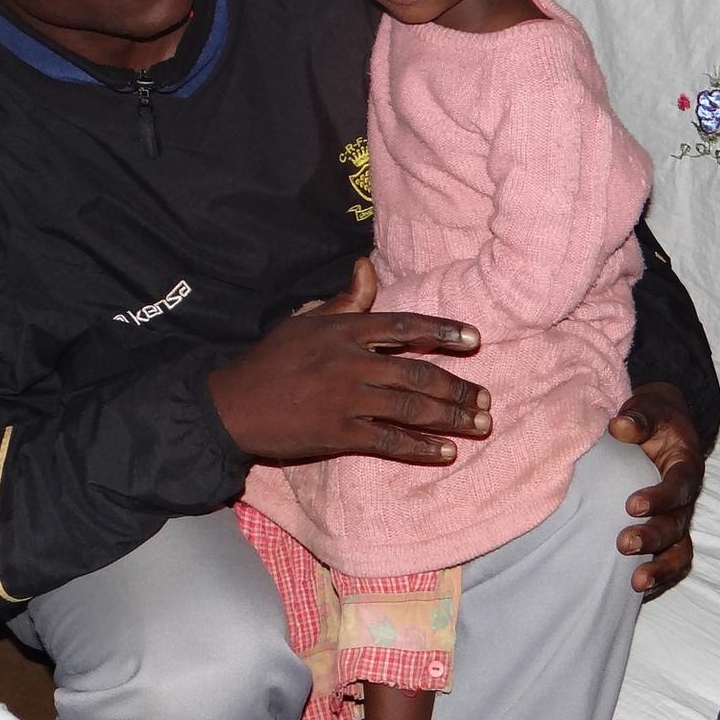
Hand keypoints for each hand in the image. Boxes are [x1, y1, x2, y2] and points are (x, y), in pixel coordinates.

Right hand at [210, 260, 490, 463]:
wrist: (232, 405)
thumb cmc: (271, 359)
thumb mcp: (306, 319)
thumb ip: (345, 299)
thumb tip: (367, 266)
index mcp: (345, 330)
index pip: (405, 327)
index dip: (443, 332)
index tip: (474, 340)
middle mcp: (352, 362)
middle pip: (418, 373)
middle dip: (458, 387)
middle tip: (486, 399)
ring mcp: (346, 400)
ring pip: (411, 408)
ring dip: (451, 418)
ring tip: (480, 425)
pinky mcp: (339, 434)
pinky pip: (390, 441)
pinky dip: (421, 448)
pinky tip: (446, 453)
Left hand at [608, 381, 704, 594]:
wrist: (662, 428)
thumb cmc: (654, 420)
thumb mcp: (648, 410)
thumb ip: (638, 418)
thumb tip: (620, 426)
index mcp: (686, 467)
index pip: (679, 486)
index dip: (660, 498)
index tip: (632, 505)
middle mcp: (686, 499)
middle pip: (677, 525)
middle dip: (653, 538)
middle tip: (623, 544)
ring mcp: (677, 519)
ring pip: (679, 551)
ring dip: (660, 568)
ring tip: (636, 583)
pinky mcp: (666, 534)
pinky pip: (669, 561)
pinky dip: (657, 578)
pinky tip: (632, 592)